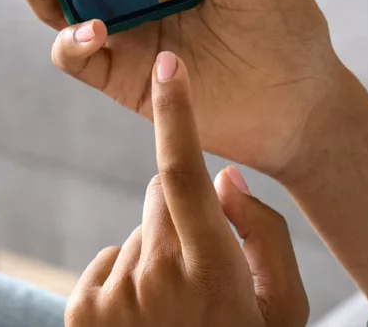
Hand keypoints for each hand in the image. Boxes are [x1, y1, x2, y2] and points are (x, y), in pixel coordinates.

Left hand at [67, 52, 307, 326]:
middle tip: (206, 266)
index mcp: (211, 269)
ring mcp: (113, 296)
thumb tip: (226, 175)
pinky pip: (110, 261)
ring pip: (139, 232)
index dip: (176, 112)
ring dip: (157, 252)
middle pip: (162, 195)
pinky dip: (128, 276)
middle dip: (185, 209)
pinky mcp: (81, 311)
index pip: (184, 172)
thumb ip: (265, 232)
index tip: (169, 66)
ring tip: (179, 309)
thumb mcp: (286, 306)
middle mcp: (155, 276)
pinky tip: (149, 319)